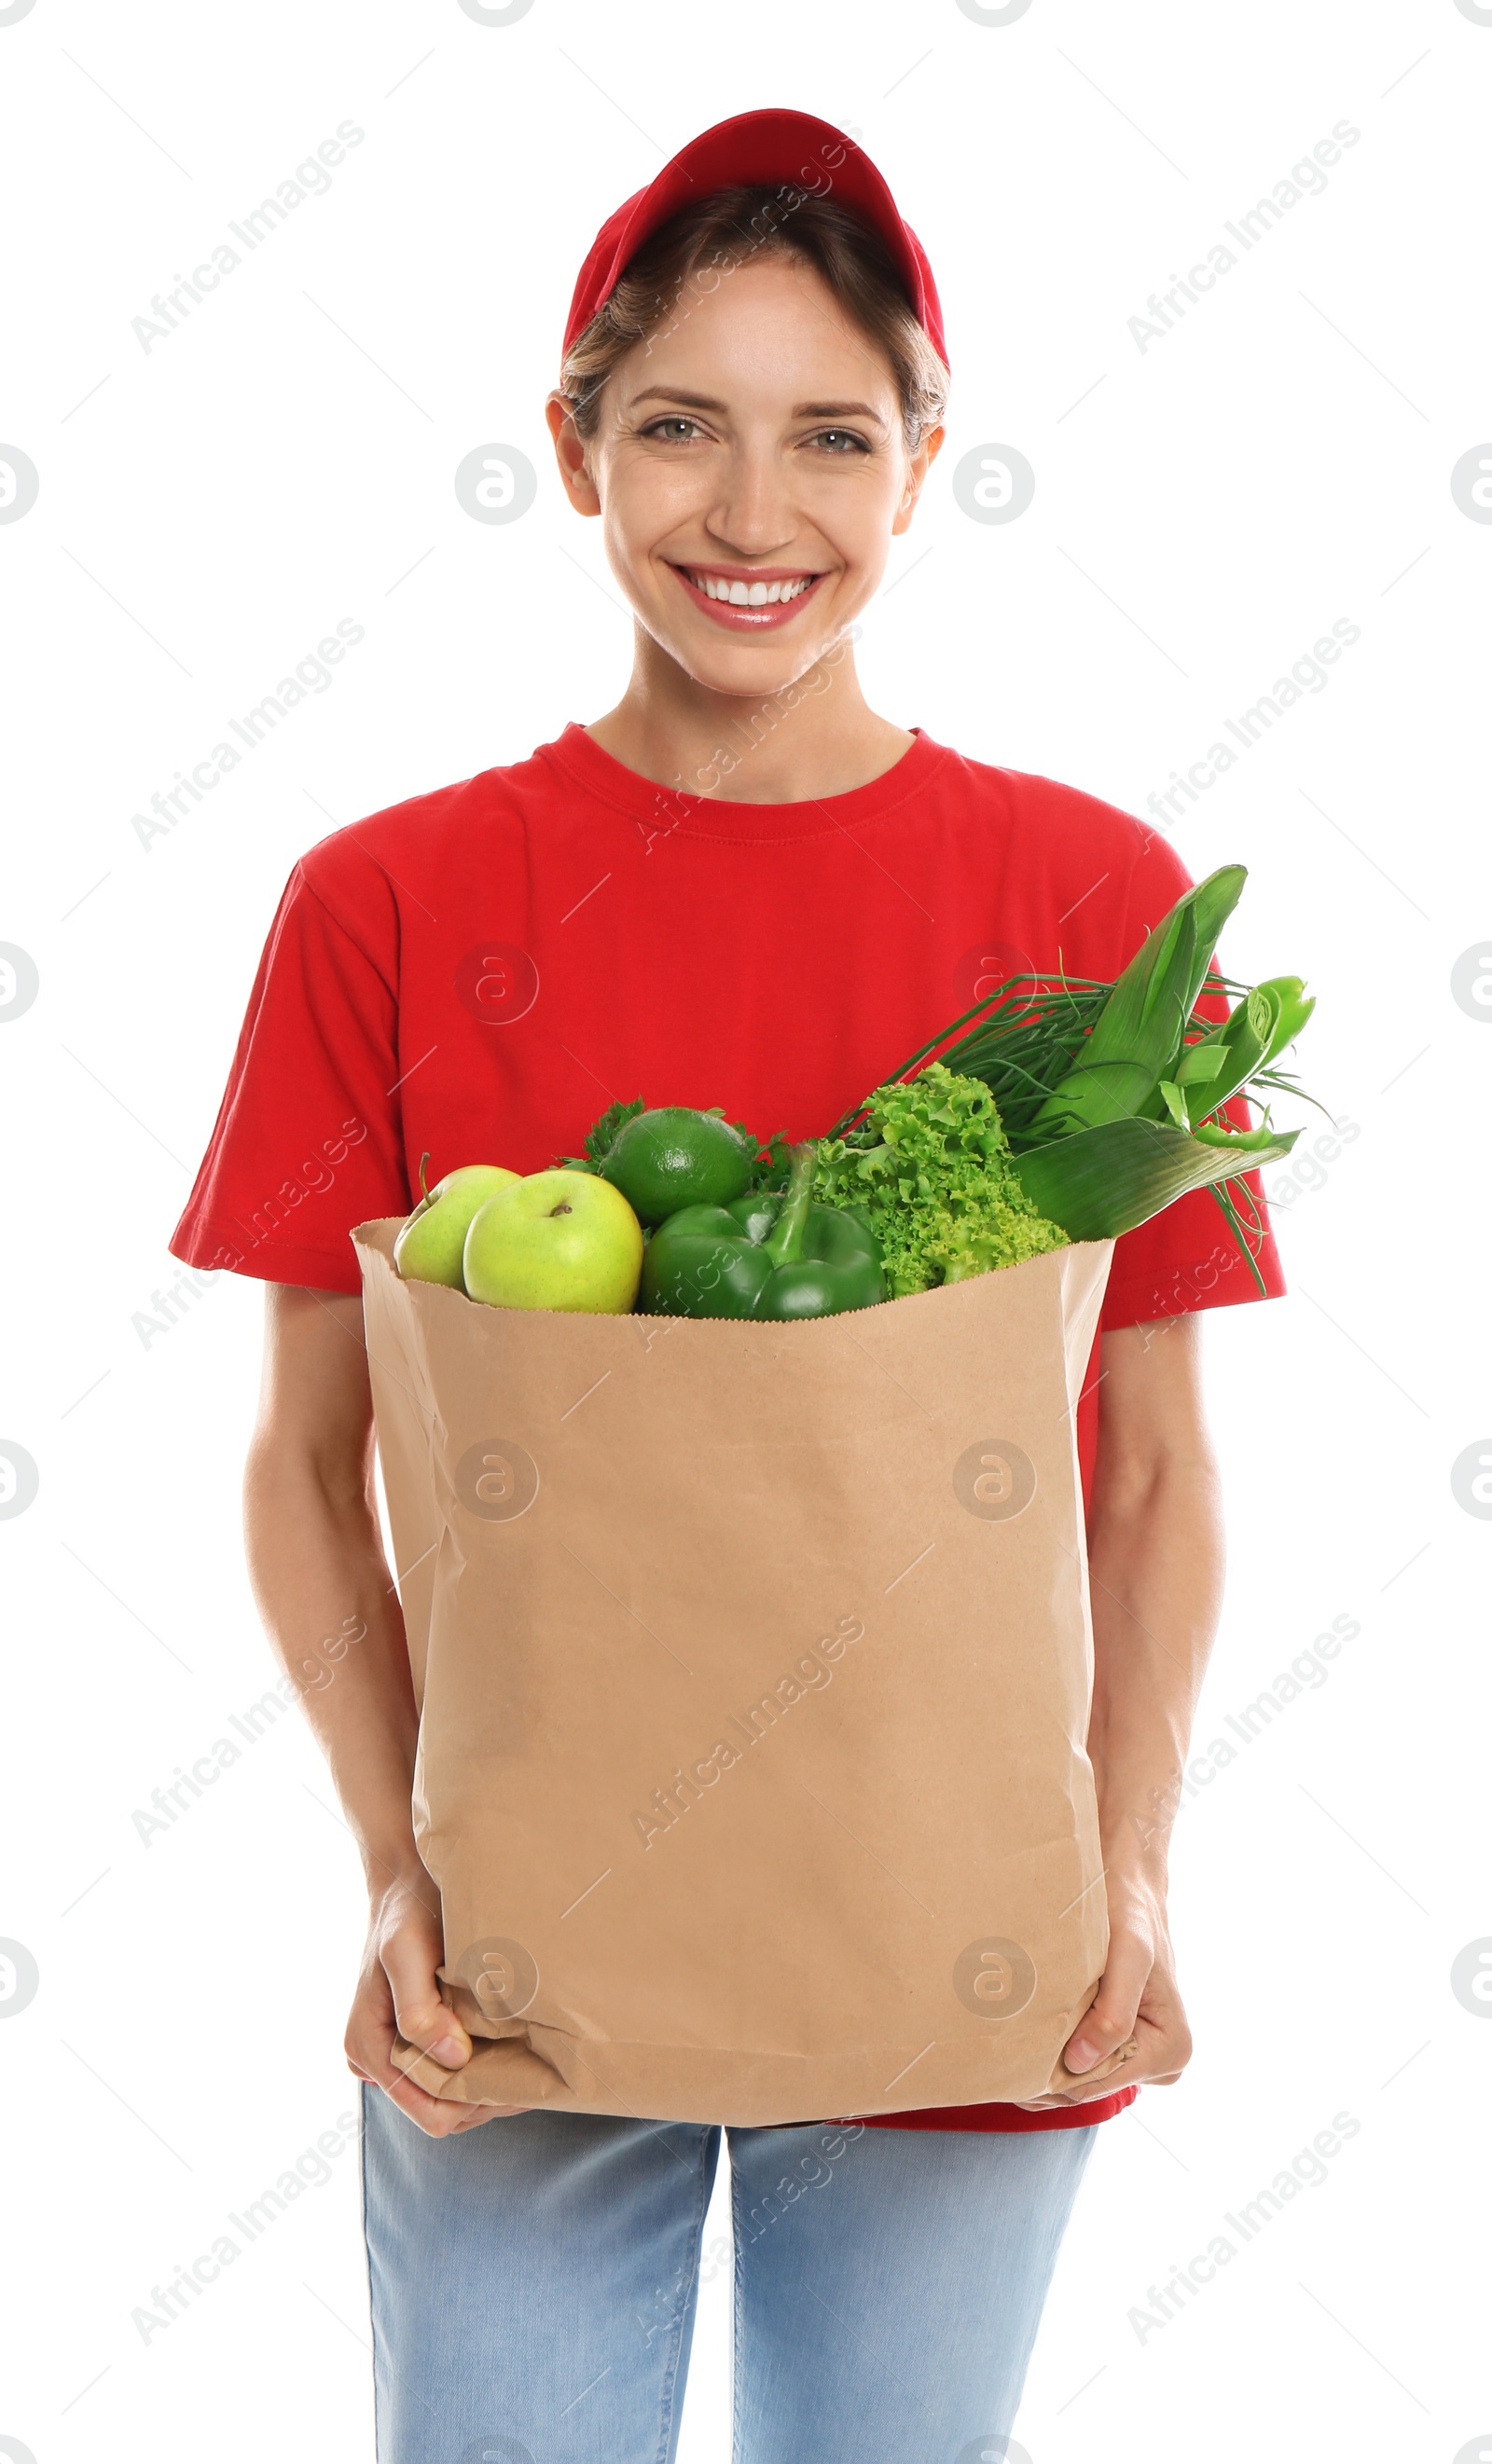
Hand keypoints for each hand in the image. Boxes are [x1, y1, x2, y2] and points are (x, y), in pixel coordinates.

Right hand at [344, 1868, 526, 2137]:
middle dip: (483, 2094)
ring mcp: (393, 2049)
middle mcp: (374, 2058)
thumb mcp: (406, 1951)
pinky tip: (504, 2040)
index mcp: (366, 2047)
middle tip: (527, 2063)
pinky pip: (449, 2071)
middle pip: (443, 2111)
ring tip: (519, 2049)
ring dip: (483, 2080)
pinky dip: (479, 2063)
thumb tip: (453, 2059)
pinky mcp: (412, 2036)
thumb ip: (419, 2010)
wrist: (406, 1878)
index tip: (516, 2073)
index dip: (474, 2102)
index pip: (431, 2113)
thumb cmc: (407, 1910)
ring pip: (449, 2097)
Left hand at [1020, 1878, 1192, 2109]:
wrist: (1126, 1887)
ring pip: (1080, 2080)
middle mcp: (1162, 2062)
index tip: (1015, 2062)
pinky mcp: (1117, 2043)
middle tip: (1004, 2056)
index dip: (1057, 2077)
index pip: (1101, 2084)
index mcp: (1172, 2049)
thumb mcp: (1128, 1956)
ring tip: (1010, 2047)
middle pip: (1089, 2088)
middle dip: (1049, 2075)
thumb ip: (1114, 2013)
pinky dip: (1052, 2054)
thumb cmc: (1130, 1914)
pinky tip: (1026, 2039)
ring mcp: (1139, 2055)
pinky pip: (1079, 2063)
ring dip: (1046, 2067)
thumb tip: (1081, 2064)